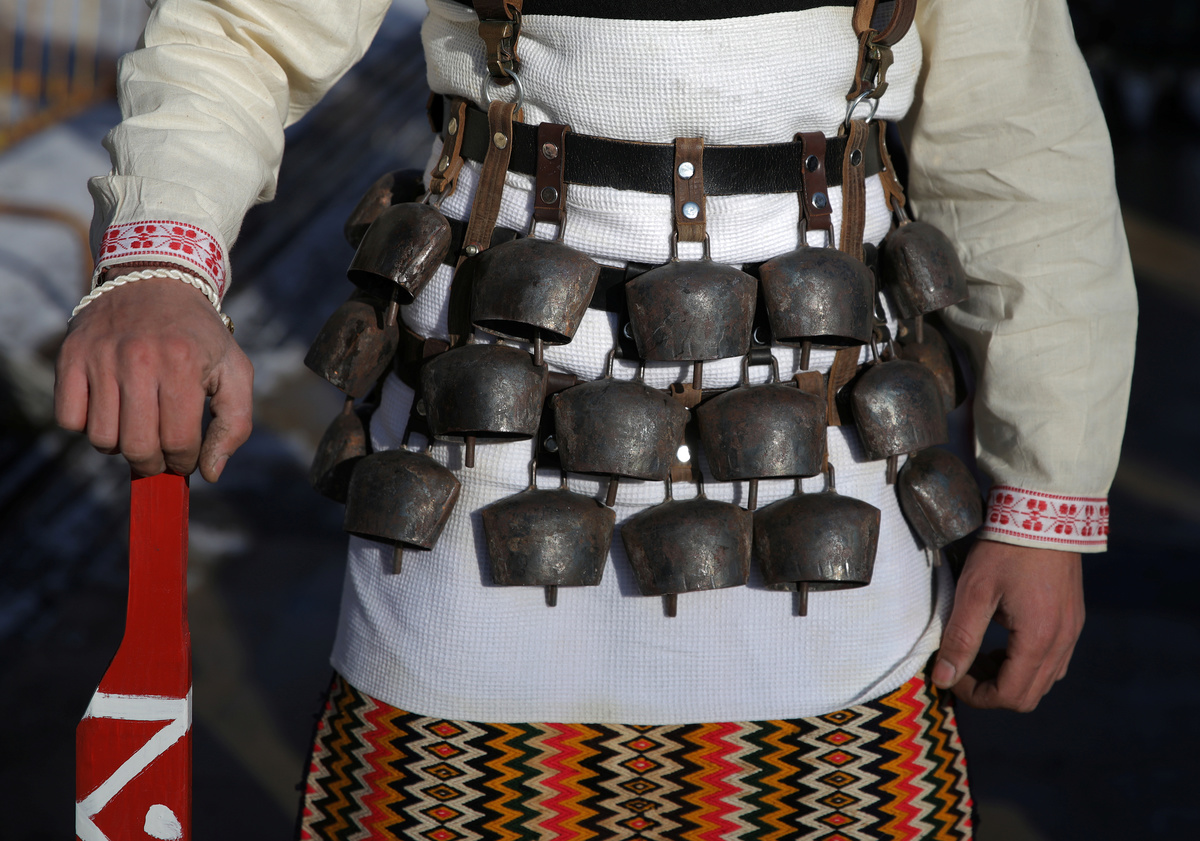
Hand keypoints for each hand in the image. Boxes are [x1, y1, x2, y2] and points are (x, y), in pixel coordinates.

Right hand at [55, 273, 252, 480]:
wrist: (156, 279)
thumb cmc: (200, 335)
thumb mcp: (234, 370)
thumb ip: (235, 423)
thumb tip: (211, 473)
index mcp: (182, 364)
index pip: (179, 441)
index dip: (184, 462)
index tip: (186, 459)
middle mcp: (138, 359)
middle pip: (138, 446)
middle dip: (153, 463)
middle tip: (161, 455)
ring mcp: (100, 357)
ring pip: (101, 438)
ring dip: (120, 446)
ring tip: (137, 427)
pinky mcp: (71, 356)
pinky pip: (68, 419)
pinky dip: (87, 426)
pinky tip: (110, 411)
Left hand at [932, 539, 1083, 710]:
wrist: (1044, 513)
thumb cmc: (1005, 550)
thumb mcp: (974, 593)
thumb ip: (960, 639)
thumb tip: (943, 679)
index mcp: (1039, 640)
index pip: (1009, 696)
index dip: (976, 695)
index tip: (951, 676)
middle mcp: (1063, 643)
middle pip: (1028, 696)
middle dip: (991, 690)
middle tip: (964, 666)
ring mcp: (1072, 632)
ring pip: (1043, 680)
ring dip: (1010, 678)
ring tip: (981, 653)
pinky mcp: (1073, 620)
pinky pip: (1053, 660)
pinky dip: (1027, 663)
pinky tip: (1005, 640)